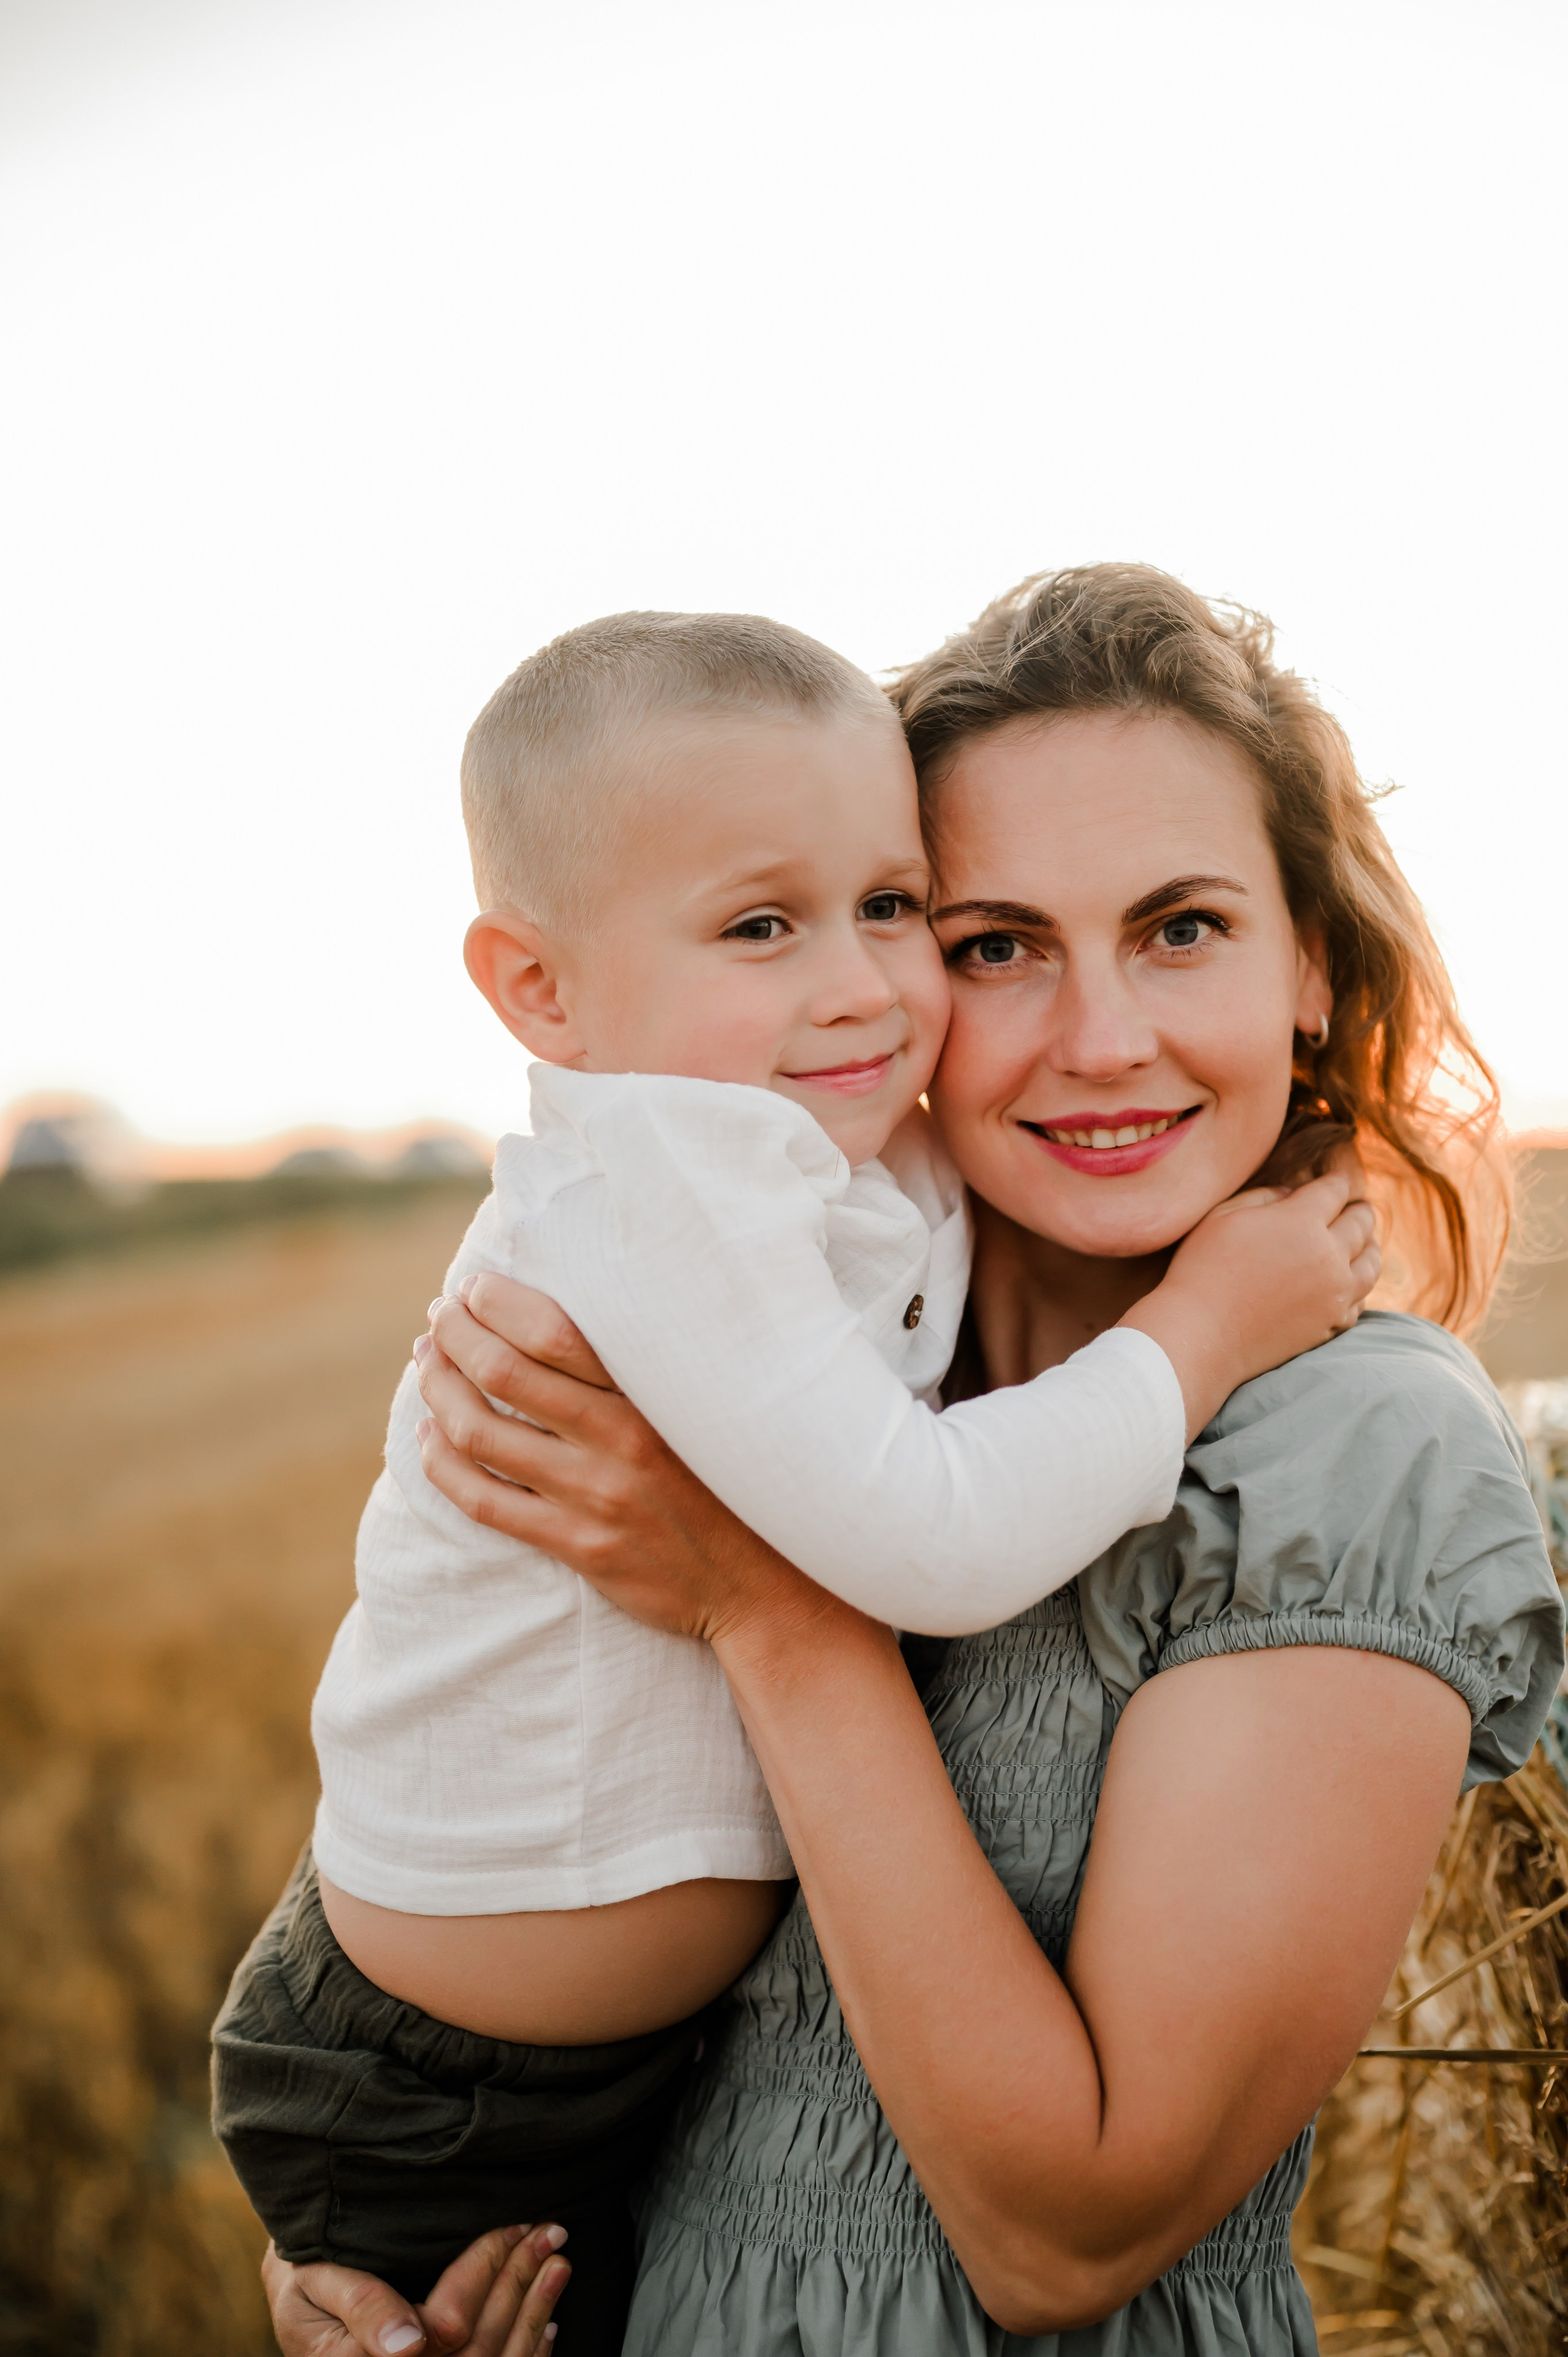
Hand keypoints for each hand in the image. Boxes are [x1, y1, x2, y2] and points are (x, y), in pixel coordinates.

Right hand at [261, 2225, 568, 2356]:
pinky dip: (528, 2351)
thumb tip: (410, 2344)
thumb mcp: (315, 2279)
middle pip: (479, 2347)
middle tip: (551, 2233)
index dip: (485, 2273)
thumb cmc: (304, 2277)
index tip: (513, 2226)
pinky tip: (547, 2322)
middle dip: (520, 2285)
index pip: (446, 2325)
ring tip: (558, 2263)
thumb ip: (361, 2307)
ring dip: (534, 2313)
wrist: (299, 2298)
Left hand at [412, 1274, 819, 1646]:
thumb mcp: (700, 1410)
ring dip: (438, 1392)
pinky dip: (441, 1466)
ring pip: (481, 1435)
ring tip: (425, 1367)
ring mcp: (596, 1497)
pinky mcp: (579, 1547)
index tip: (474, 1288)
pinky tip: (427, 1442)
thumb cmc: (727, 1482)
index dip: (498, 1304)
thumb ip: (639, 1371)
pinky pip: (484, 1502)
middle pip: (505, 1375)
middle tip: (437, 1318)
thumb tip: (563, 1318)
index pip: (554, 1332)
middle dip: (454, 1337)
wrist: (763, 1584)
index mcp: (652, 1394)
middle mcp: (621, 1440)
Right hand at [1120, 1152, 1380, 1438]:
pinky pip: (1360, 1300)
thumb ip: (1264, 1196)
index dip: (1336, 1181)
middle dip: (1358, 1210)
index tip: (1335, 1179)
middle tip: (1356, 1207)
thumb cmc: (1201, 1270)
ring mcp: (1334, 1293)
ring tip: (1365, 1242)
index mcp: (1301, 1220)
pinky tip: (1348, 1283)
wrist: (1200, 1335)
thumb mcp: (1222, 1216)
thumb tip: (1294, 1195)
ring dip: (1369, 1247)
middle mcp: (1328, 1255)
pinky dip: (1358, 1286)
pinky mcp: (1331, 1324)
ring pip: (1371, 1263)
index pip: (1335, 1190)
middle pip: (1362, 1223)